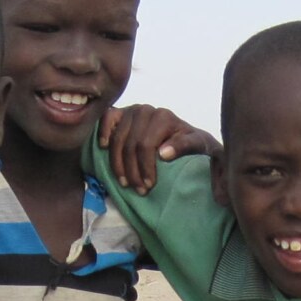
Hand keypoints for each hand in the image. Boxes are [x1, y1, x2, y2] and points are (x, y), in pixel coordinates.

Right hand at [100, 103, 217, 192]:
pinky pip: (106, 120)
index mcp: (164, 117)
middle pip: (130, 145)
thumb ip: (185, 146)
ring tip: (124, 182)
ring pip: (117, 139)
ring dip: (118, 164)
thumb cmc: (193, 143)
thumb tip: (163, 154)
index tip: (149, 186)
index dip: (145, 168)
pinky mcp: (121, 112)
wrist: (186, 135)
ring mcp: (132, 110)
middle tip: (138, 190)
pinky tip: (102, 148)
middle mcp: (146, 111)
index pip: (146, 145)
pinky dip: (103, 133)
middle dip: (133, 171)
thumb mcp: (198, 145)